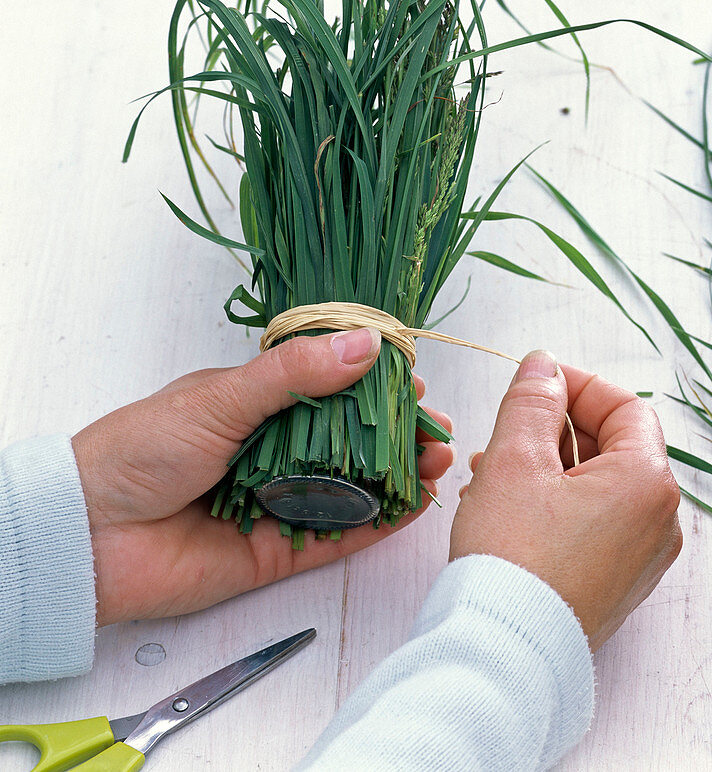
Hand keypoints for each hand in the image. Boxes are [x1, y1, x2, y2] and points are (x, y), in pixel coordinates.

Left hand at [72, 329, 453, 625]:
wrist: (86, 536)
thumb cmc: (141, 450)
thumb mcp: (221, 397)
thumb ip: (294, 375)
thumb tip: (364, 344)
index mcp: (255, 403)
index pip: (330, 388)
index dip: (375, 385)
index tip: (415, 381)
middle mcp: (272, 450)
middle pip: (350, 440)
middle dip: (398, 434)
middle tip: (439, 430)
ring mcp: (278, 501)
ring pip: (351, 488)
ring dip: (398, 476)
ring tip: (441, 464)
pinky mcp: (276, 552)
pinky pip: (337, 536)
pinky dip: (378, 525)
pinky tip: (414, 508)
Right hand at [450, 350, 681, 645]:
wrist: (506, 653)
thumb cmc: (513, 557)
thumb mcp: (515, 459)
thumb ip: (532, 401)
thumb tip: (543, 364)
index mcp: (648, 483)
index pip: (625, 406)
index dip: (577, 385)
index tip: (533, 383)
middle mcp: (659, 522)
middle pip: (612, 446)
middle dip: (553, 429)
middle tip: (504, 432)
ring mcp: (641, 560)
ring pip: (597, 486)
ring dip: (547, 466)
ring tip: (490, 473)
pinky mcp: (616, 586)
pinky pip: (593, 524)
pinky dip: (555, 504)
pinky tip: (506, 508)